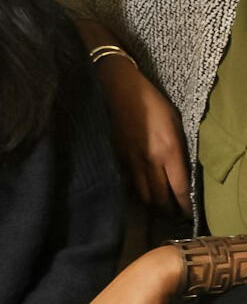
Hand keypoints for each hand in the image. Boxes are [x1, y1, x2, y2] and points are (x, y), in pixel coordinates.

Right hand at [95, 53, 190, 215]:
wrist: (121, 91)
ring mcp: (129, 161)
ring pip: (141, 194)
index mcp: (168, 151)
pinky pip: (127, 183)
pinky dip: (134, 191)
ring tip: (156, 202)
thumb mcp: (175, 124)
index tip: (187, 212)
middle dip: (167, 208)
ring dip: (150, 202)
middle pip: (159, 198)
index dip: (184, 205)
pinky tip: (138, 189)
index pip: (179, 189)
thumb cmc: (152, 103)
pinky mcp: (116, 158)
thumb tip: (180, 171)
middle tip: (172, 210)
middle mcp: (148, 161)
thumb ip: (178, 150)